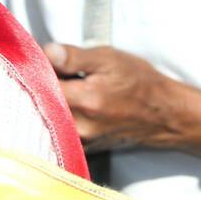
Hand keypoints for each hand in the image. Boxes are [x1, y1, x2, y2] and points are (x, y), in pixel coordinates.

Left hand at [45, 43, 200, 157]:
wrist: (164, 113)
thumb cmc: (141, 84)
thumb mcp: (110, 59)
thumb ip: (75, 57)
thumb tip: (47, 52)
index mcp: (83, 100)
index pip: (37, 82)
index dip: (36, 68)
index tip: (44, 60)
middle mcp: (77, 125)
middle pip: (39, 103)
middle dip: (42, 85)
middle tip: (60, 73)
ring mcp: (80, 140)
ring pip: (47, 117)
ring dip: (50, 101)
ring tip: (71, 88)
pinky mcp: (83, 147)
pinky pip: (59, 130)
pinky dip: (58, 116)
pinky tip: (75, 104)